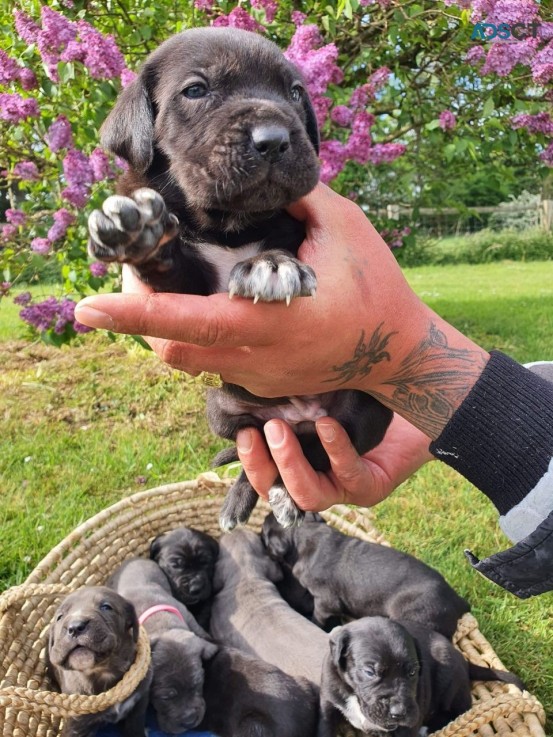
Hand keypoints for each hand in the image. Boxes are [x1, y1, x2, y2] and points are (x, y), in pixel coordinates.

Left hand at [76, 183, 487, 437]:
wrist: (398, 352)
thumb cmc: (376, 288)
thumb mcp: (344, 227)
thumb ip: (297, 197)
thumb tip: (258, 177)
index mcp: (274, 320)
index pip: (188, 324)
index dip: (134, 316)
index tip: (88, 307)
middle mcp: (258, 358)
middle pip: (169, 352)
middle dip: (137, 318)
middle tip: (131, 278)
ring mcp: (258, 378)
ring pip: (186, 362)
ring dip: (163, 329)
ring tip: (163, 290)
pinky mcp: (262, 385)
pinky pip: (211, 364)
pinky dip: (196, 337)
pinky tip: (209, 307)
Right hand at [235, 413, 433, 509]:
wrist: (417, 401)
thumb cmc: (362, 396)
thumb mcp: (319, 396)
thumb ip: (290, 402)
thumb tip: (248, 390)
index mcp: (303, 466)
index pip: (266, 478)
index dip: (249, 464)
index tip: (239, 433)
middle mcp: (320, 482)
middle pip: (280, 493)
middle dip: (261, 466)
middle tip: (255, 432)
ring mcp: (345, 490)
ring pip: (309, 495)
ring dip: (289, 464)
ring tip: (280, 429)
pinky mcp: (372, 487)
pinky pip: (349, 474)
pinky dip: (335, 450)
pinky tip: (327, 425)